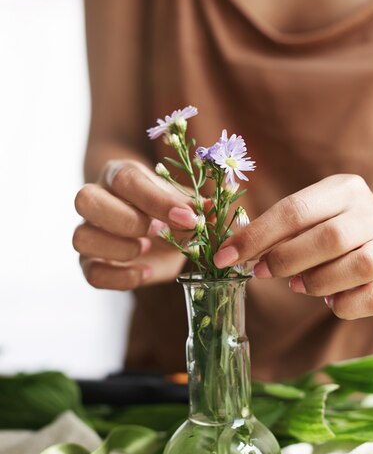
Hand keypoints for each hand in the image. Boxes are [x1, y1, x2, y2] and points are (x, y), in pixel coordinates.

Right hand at [73, 160, 196, 289]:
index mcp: (121, 176)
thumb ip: (195, 206)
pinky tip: (145, 272)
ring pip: (80, 237)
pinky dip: (120, 278)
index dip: (156, 200)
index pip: (126, 179)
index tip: (189, 218)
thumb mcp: (183, 205)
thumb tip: (210, 209)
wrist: (157, 234)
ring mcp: (89, 232)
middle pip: (86, 199)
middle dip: (127, 220)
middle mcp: (97, 200)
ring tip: (146, 249)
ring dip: (119, 248)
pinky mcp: (90, 262)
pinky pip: (91, 273)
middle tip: (157, 232)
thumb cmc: (169, 212)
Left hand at [213, 175, 372, 318]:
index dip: (255, 236)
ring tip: (296, 285)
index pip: (295, 209)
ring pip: (359, 266)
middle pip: (330, 238)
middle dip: (286, 259)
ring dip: (317, 282)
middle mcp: (371, 214)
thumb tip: (229, 248)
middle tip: (260, 272)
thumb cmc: (327, 224)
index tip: (225, 257)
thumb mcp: (305, 213)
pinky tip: (329, 301)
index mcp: (343, 189)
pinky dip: (345, 305)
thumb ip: (272, 227)